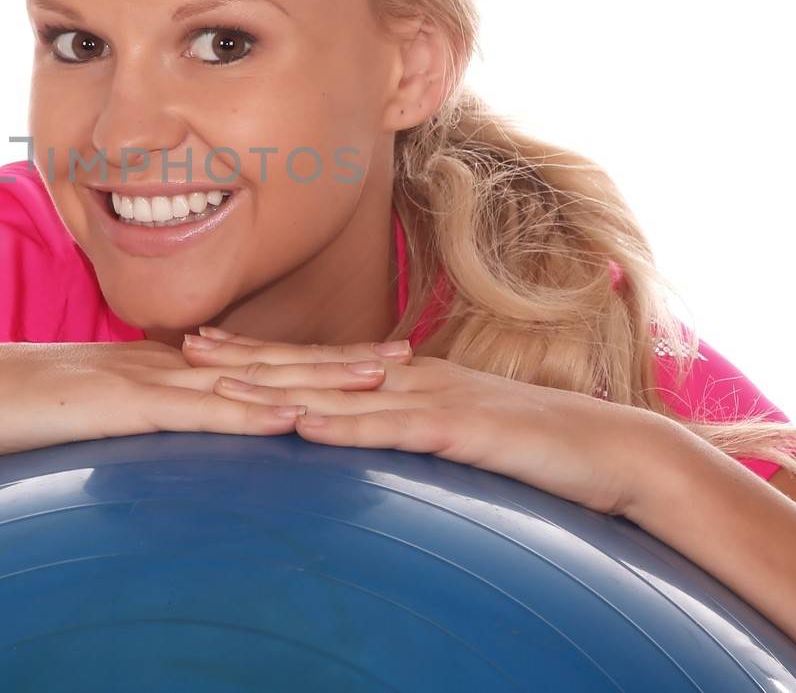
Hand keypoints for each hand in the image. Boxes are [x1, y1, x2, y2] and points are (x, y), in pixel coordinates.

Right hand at [0, 339, 395, 463]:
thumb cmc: (12, 411)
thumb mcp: (86, 417)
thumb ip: (131, 422)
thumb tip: (167, 440)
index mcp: (159, 368)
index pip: (251, 362)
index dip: (312, 360)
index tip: (369, 359)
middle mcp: (164, 366)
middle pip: (268, 362)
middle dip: (341, 362)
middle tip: (409, 356)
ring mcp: (144, 382)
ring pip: (248, 379)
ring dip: (316, 380)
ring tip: (379, 378)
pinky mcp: (120, 407)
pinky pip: (195, 412)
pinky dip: (247, 412)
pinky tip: (291, 414)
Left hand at [180, 327, 659, 516]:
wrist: (611, 451)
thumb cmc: (534, 447)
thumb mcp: (457, 432)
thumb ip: (407, 428)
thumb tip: (358, 434)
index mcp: (406, 375)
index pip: (317, 361)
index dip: (258, 353)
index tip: (203, 344)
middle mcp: (410, 375)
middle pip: (313, 366)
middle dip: (246, 358)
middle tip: (184, 348)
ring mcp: (435, 396)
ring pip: (341, 390)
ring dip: (276, 387)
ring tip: (219, 384)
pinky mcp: (462, 428)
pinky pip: (393, 427)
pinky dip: (345, 426)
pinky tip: (303, 426)